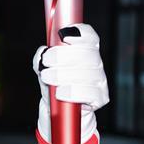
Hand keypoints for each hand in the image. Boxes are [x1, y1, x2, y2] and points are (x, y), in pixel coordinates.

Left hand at [32, 24, 108, 142]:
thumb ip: (42, 57)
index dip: (79, 33)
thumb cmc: (53, 85)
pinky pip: (88, 93)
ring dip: (62, 75)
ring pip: (86, 73)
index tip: (62, 36)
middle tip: (46, 62)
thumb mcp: (44, 68)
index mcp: (85, 51)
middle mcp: (96, 64)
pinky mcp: (101, 98)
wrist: (57, 110)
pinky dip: (71, 92)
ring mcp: (100, 81)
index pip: (90, 37)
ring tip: (47, 77)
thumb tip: (43, 52)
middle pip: (87, 54)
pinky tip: (60, 92)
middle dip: (62, 56)